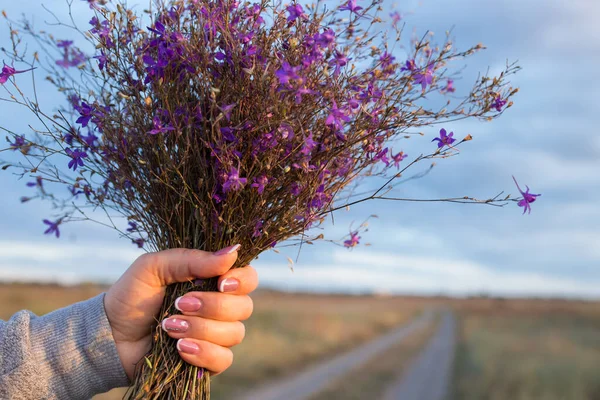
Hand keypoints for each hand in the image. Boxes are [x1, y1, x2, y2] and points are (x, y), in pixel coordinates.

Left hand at [104, 245, 257, 379]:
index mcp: (213, 280)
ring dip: (202, 329)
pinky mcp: (208, 360)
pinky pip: (224, 359)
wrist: (109, 335)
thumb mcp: (154, 266)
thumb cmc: (131, 295)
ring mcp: (216, 335)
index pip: (248, 278)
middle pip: (244, 307)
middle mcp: (221, 307)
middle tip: (179, 304)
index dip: (241, 281)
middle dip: (213, 306)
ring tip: (169, 327)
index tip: (220, 282)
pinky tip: (179, 348)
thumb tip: (233, 253)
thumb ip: (192, 259)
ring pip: (234, 334)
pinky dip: (203, 353)